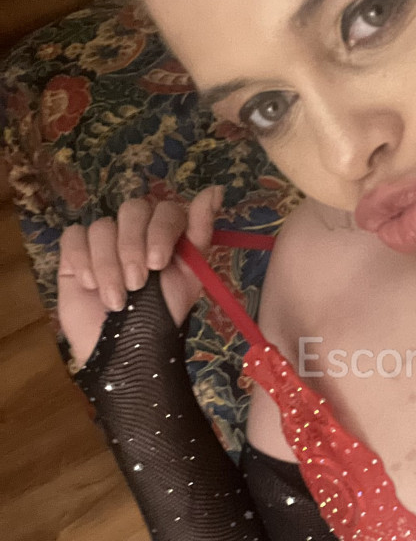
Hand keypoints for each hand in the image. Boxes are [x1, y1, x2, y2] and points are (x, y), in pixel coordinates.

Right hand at [58, 185, 224, 371]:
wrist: (126, 350)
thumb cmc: (162, 315)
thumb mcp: (190, 276)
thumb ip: (200, 232)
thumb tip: (215, 190)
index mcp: (167, 234)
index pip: (165, 209)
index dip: (160, 231)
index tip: (158, 264)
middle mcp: (136, 231)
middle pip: (132, 210)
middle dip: (133, 247)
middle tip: (137, 283)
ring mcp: (105, 241)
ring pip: (102, 227)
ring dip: (109, 265)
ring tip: (116, 299)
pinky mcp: (76, 253)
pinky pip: (74, 237)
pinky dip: (83, 260)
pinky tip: (91, 285)